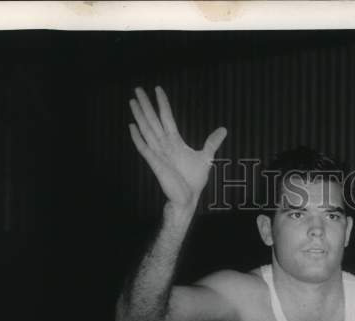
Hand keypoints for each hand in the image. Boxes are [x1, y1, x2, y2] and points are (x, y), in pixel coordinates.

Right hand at [128, 85, 226, 211]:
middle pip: (153, 120)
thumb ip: (212, 142)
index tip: (157, 89)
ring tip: (132, 101)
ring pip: (147, 130)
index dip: (162, 103)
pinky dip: (138, 138)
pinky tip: (131, 126)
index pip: (167, 118)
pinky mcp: (155, 163)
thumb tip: (223, 130)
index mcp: (175, 142)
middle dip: (146, 104)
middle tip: (138, 89)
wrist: (188, 198)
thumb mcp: (206, 157)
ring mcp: (159, 153)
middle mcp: (165, 145)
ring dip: (139, 116)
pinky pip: (144, 148)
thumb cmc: (194, 180)